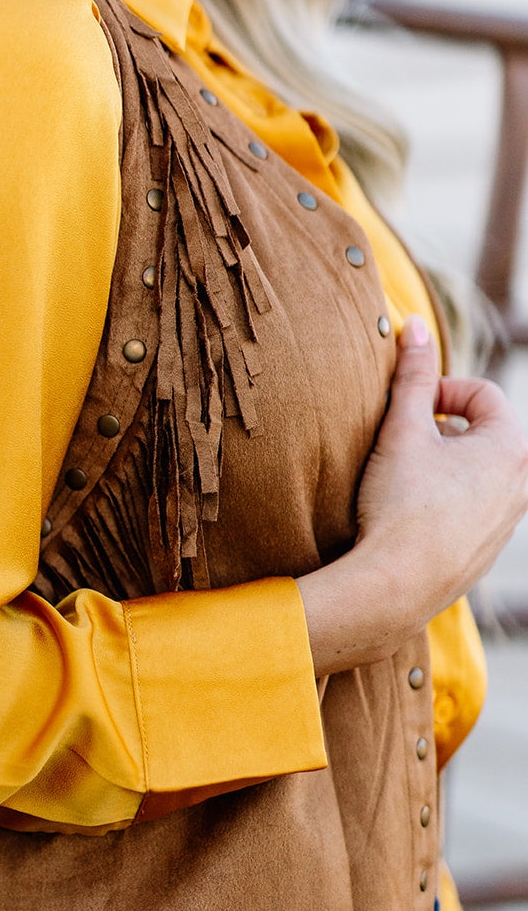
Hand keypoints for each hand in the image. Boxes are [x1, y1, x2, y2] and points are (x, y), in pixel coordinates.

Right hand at [298, 315, 527, 676]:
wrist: (395, 585)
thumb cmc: (400, 503)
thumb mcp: (401, 429)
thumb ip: (410, 375)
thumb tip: (413, 325)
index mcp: (511, 448)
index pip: (482, 395)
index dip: (439, 392)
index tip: (408, 409)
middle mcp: (522, 485)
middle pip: (482, 435)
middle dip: (441, 431)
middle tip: (403, 443)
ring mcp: (508, 523)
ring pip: (477, 475)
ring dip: (443, 467)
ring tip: (403, 480)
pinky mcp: (487, 552)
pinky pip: (470, 511)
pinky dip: (443, 502)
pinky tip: (408, 515)